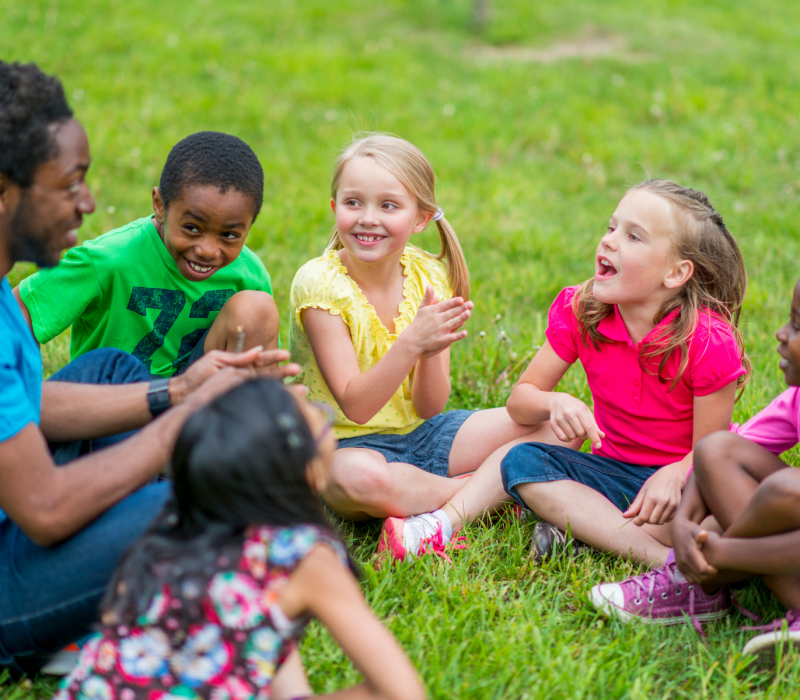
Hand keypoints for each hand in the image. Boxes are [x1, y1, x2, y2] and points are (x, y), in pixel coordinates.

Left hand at [169, 347, 299, 404]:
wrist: (183, 394)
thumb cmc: (197, 374)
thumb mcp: (216, 359)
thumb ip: (238, 356)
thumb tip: (258, 349)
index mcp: (240, 365)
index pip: (261, 360)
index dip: (274, 357)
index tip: (287, 354)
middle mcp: (244, 377)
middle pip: (268, 374)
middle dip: (283, 372)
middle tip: (298, 370)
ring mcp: (242, 389)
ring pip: (266, 386)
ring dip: (283, 387)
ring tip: (299, 388)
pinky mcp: (238, 399)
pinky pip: (256, 397)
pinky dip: (269, 398)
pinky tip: (281, 399)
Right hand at [404, 285, 473, 356]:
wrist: (412, 340)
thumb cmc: (418, 322)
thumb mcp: (422, 308)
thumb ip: (428, 297)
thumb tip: (429, 284)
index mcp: (433, 311)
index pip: (445, 305)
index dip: (453, 302)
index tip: (461, 299)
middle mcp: (436, 320)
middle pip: (451, 313)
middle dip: (461, 308)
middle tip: (471, 304)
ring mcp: (439, 330)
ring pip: (452, 323)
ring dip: (461, 318)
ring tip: (469, 313)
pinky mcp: (440, 340)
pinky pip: (451, 337)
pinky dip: (457, 335)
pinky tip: (465, 332)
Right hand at [547, 393, 604, 447]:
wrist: (557, 401)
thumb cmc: (576, 407)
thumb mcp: (586, 412)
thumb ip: (594, 425)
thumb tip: (602, 436)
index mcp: (580, 410)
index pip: (589, 427)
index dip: (594, 437)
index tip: (599, 446)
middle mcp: (569, 414)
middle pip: (581, 433)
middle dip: (584, 435)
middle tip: (583, 430)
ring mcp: (560, 418)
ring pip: (571, 437)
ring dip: (575, 436)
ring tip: (574, 429)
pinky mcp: (553, 423)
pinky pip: (562, 438)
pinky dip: (567, 438)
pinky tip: (568, 432)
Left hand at [623, 462, 685, 526]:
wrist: (672, 476)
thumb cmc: (654, 482)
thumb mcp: (642, 491)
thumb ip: (635, 505)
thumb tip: (625, 516)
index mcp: (651, 497)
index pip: (643, 516)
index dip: (637, 521)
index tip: (635, 521)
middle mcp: (662, 502)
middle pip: (652, 521)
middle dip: (646, 520)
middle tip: (644, 514)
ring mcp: (671, 505)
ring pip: (660, 522)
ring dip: (654, 521)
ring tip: (651, 513)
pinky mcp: (677, 507)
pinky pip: (668, 520)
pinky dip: (662, 519)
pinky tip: (659, 512)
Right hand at [672, 516, 718, 583]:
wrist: (676, 530)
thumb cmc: (689, 529)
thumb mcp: (695, 529)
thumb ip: (700, 533)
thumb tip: (703, 534)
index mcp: (689, 553)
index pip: (703, 570)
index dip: (713, 571)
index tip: (718, 566)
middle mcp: (683, 561)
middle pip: (701, 577)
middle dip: (711, 575)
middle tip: (717, 568)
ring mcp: (681, 565)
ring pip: (697, 580)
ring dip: (706, 578)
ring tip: (711, 570)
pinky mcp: (680, 568)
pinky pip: (691, 580)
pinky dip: (699, 579)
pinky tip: (704, 572)